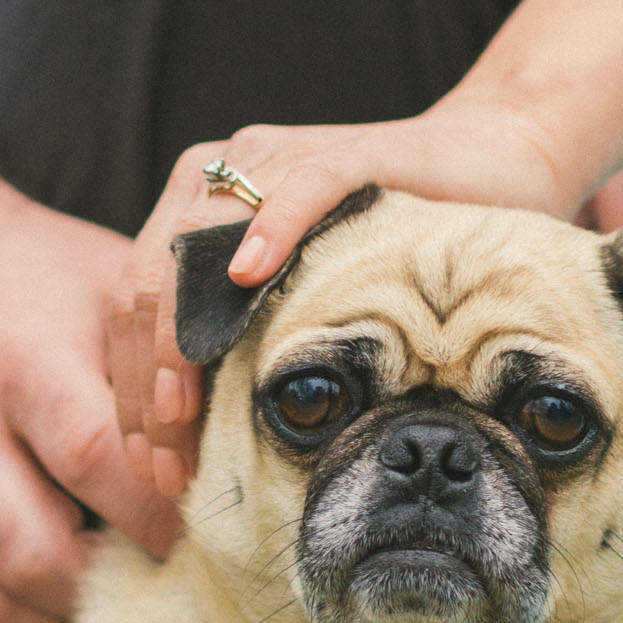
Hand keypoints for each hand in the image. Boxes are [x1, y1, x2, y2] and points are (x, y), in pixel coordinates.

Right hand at [0, 118, 172, 622]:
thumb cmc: (36, 272)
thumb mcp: (110, 282)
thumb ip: (173, 358)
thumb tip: (254, 439)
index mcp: (19, 361)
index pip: (93, 458)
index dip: (159, 513)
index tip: (218, 536)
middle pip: (35, 550)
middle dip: (116, 587)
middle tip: (180, 593)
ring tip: (130, 617)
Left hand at [106, 100, 572, 500]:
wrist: (490, 164)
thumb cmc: (392, 246)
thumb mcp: (299, 301)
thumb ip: (240, 339)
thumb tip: (183, 441)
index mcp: (197, 208)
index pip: (135, 303)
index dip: (131, 389)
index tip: (150, 468)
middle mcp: (222, 175)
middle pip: (152, 286)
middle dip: (149, 385)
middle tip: (165, 466)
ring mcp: (277, 159)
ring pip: (199, 249)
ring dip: (184, 339)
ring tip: (183, 413)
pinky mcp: (344, 155)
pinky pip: (295, 192)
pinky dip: (267, 233)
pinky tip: (246, 279)